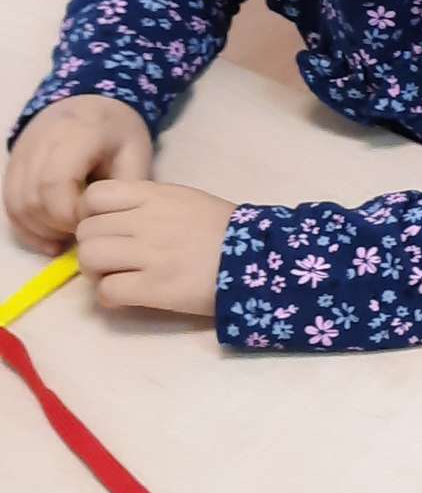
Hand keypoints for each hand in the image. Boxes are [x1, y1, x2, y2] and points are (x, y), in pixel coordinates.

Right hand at [5, 95, 153, 253]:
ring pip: (16, 204)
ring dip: (40, 230)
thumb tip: (108, 225)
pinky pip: (10, 204)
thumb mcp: (135, 153)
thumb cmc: (118, 131)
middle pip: (32, 198)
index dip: (71, 213)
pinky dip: (26, 228)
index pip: (55, 182)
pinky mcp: (12, 168)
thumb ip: (124, 188)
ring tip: (68, 239)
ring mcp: (20, 155)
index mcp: (75, 134)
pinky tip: (50, 241)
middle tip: (85, 233)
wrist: (91, 102)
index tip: (95, 223)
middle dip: (57, 225)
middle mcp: (38, 143)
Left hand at [74, 179, 234, 317]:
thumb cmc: (230, 232)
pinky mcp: (155, 287)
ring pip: (90, 257)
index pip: (94, 195)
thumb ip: (152, 205)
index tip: (107, 228)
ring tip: (115, 278)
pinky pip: (107, 290)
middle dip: (94, 247)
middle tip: (112, 261)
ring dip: (96, 272)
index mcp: (157, 196)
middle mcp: (147, 221)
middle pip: (88, 230)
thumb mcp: (189, 201)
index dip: (91, 214)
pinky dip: (110, 296)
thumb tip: (118, 221)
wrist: (263, 260)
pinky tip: (127, 296)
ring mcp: (150, 254)